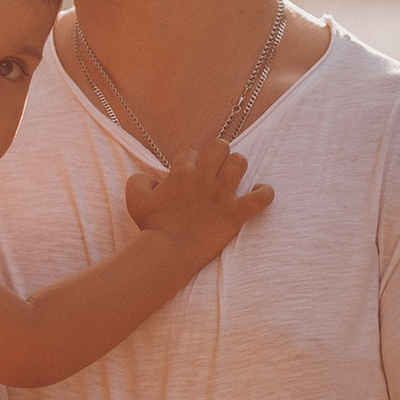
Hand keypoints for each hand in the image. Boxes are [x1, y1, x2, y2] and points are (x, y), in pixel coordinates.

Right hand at [123, 138, 273, 266]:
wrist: (167, 252)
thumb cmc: (152, 227)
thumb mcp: (135, 199)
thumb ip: (138, 181)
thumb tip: (150, 177)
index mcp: (181, 172)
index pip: (192, 154)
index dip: (191, 163)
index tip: (190, 177)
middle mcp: (203, 178)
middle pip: (220, 147)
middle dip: (220, 154)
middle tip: (217, 169)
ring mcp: (221, 195)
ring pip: (240, 163)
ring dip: (239, 167)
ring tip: (235, 178)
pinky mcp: (235, 214)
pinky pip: (260, 198)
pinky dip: (264, 193)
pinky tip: (260, 192)